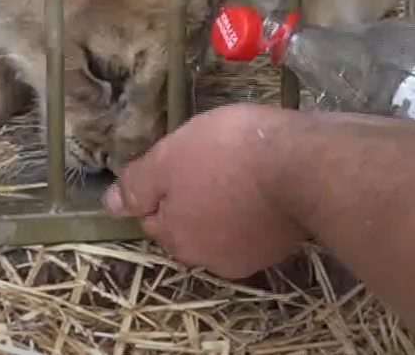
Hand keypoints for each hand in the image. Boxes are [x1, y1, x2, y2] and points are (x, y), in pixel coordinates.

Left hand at [102, 103, 308, 278]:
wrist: (304, 165)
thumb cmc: (228, 154)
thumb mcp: (169, 157)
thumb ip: (137, 185)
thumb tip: (109, 205)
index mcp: (176, 238)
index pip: (152, 215)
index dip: (162, 184)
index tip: (181, 159)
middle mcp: (209, 259)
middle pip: (187, 223)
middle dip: (192, 197)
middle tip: (210, 160)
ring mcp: (248, 258)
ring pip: (221, 225)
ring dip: (224, 204)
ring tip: (239, 168)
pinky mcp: (280, 247)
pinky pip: (254, 226)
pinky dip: (254, 208)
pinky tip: (263, 183)